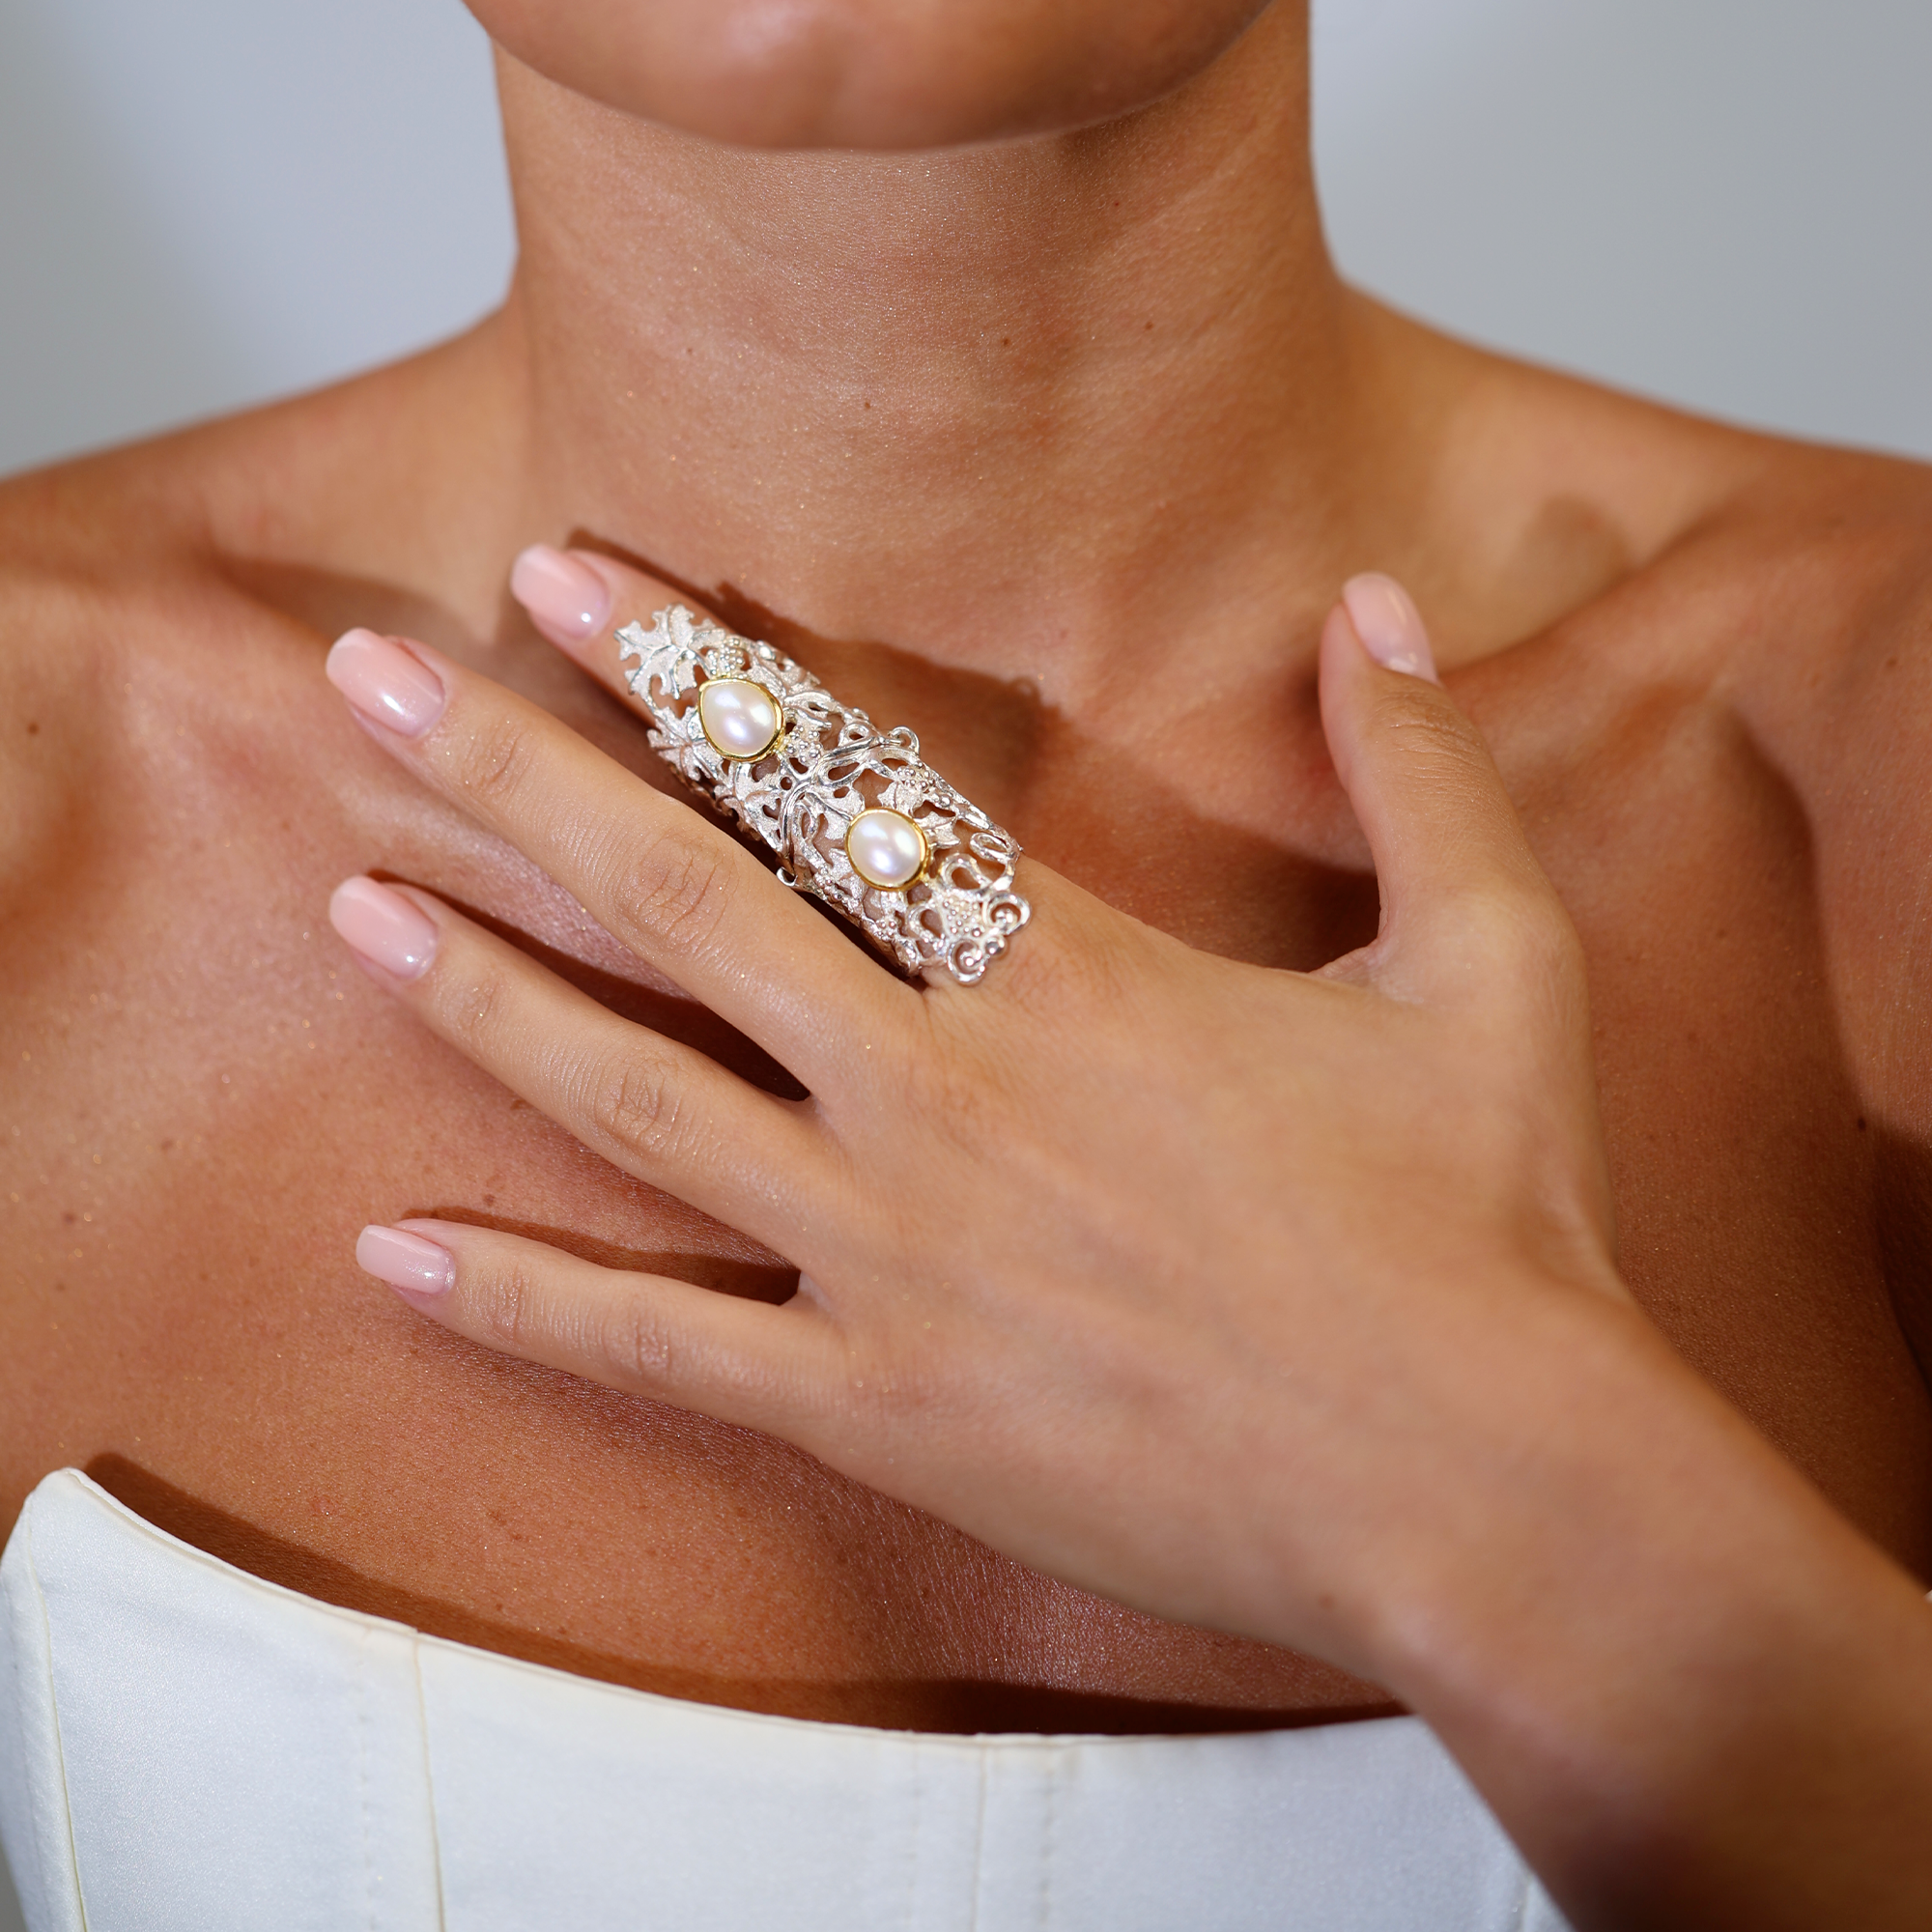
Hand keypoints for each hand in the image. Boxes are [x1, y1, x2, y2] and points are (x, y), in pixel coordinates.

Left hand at [325, 553, 1931, 1929]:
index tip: (561, 580)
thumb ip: (1424, 770)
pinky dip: (521, 1306)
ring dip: (483, 997)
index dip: (686, 666)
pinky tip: (392, 1256)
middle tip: (364, 682)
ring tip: (351, 905)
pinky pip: (660, 1354)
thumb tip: (1380, 607)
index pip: (832, 777)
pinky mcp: (880, 1408)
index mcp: (1070, 975)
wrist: (1489, 1488)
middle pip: (682, 902)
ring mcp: (891, 1258)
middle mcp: (943, 1093)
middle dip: (512, 776)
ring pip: (636, 1100)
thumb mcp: (1494, 965)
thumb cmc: (1492, 1226)